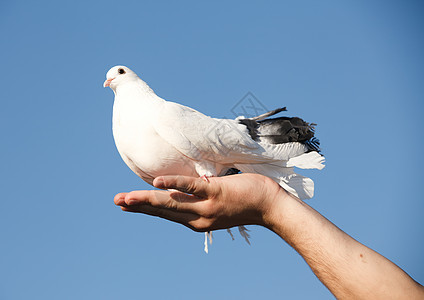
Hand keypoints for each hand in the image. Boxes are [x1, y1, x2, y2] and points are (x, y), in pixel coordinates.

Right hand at [114, 173, 285, 231]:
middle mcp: (197, 218)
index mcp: (196, 220)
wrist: (270, 206)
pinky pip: (191, 188)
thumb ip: (198, 199)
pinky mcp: (216, 193)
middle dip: (138, 205)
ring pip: (170, 202)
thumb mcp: (215, 204)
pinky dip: (173, 185)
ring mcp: (206, 206)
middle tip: (116, 201)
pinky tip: (158, 183)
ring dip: (146, 200)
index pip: (165, 214)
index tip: (127, 204)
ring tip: (125, 198)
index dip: (145, 209)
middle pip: (162, 211)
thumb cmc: (243, 200)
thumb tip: (182, 188)